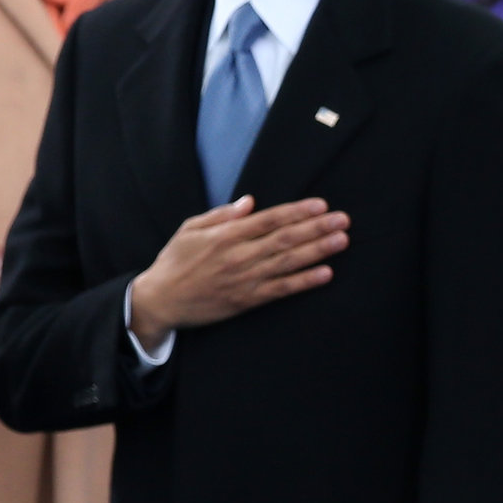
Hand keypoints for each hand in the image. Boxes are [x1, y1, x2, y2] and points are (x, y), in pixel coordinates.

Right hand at [127, 196, 348, 346]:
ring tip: (341, 240)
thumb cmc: (174, 262)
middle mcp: (237, 256)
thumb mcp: (189, 229)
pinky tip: (325, 273)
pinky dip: (304, 281)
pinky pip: (281, 289)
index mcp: (224, 235)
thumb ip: (221, 215)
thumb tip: (250, 202)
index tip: (321, 205)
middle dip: (316, 228)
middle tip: (343, 220)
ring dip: (317, 251)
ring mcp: (243, 279)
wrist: (160, 301)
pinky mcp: (246, 300)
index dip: (297, 212)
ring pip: (287, 262)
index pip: (268, 219)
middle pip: (284, 239)